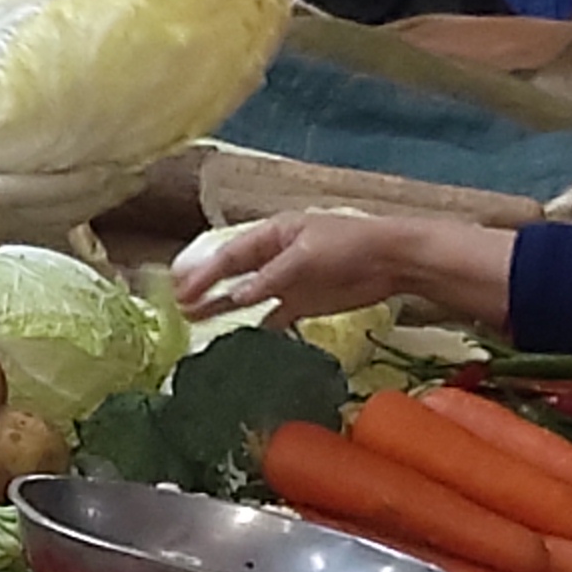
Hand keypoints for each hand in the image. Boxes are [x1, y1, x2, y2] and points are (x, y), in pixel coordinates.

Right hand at [0, 61, 142, 259]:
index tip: (129, 166)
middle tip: (143, 173)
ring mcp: (5, 234)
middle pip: (73, 211)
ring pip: (62, 223)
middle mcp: (9, 221)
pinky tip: (81, 202)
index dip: (98, 181)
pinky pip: (44, 228)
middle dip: (109, 193)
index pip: (61, 191)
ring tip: (123, 186)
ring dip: (95, 206)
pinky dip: (69, 215)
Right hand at [174, 211, 517, 330]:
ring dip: (222, 306)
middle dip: (206, 288)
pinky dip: (256, 325)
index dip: (205, 272)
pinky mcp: (304, 302)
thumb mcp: (306, 257)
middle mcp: (275, 256)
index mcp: (273, 234)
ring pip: (247, 295)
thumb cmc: (349, 246)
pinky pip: (272, 315)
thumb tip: (236, 297)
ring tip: (194, 319)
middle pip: (233, 273)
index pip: (231, 254)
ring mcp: (288, 280)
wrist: (392, 261)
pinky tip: (238, 337)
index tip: (182, 289)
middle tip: (178, 306)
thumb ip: (270, 278)